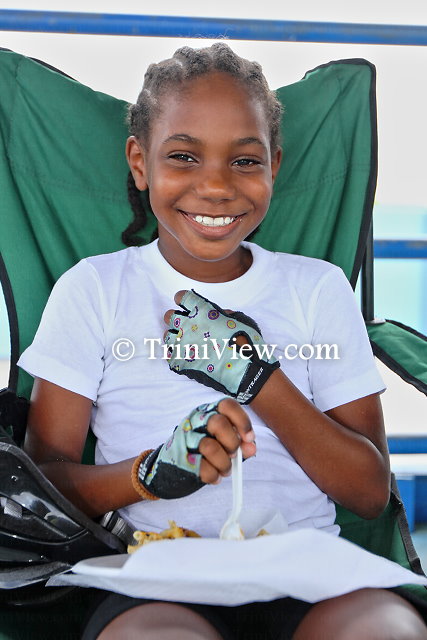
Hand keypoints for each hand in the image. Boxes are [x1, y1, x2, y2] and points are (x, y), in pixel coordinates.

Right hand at [137, 398, 255, 499]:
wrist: (166, 470)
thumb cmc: (199, 453)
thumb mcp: (221, 444)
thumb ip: (238, 444)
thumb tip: (251, 447)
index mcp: (207, 412)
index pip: (227, 405)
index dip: (242, 421)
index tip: (248, 438)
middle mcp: (194, 422)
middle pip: (218, 423)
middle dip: (231, 443)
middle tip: (233, 455)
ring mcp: (184, 439)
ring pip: (210, 447)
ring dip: (224, 464)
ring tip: (225, 470)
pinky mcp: (179, 458)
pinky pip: (203, 468)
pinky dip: (214, 476)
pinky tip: (214, 477)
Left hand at [163, 290, 279, 403]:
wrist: (246, 371)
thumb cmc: (247, 344)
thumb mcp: (240, 319)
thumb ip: (223, 313)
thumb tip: (217, 313)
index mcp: (202, 311)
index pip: (182, 297)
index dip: (184, 300)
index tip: (188, 305)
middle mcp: (188, 324)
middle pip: (169, 316)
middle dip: (176, 319)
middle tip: (187, 326)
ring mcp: (182, 344)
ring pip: (167, 336)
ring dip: (175, 337)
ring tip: (186, 343)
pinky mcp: (181, 362)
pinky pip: (170, 356)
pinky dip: (177, 356)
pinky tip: (187, 356)